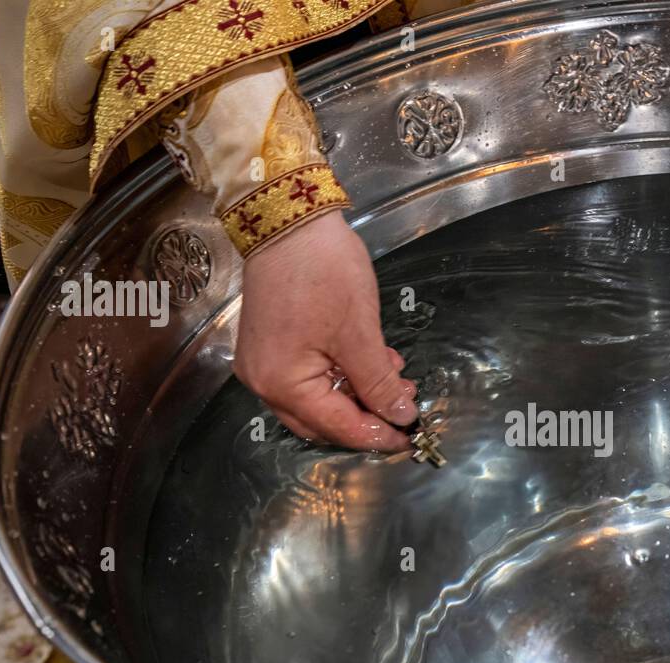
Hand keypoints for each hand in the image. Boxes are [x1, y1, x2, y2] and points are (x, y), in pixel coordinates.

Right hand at [236, 211, 416, 450]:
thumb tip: (399, 416)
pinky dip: (338, 377)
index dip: (376, 435)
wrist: (289, 219)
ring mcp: (262, 364)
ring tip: (393, 378)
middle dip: (365, 417)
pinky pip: (306, 378)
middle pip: (321, 421)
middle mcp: (263, 382)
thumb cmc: (322, 271)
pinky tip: (369, 362)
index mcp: (282, 384)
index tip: (407, 436)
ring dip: (355, 396)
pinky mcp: (268, 346)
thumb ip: (378, 383)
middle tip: (402, 406)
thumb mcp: (359, 333)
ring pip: (315, 400)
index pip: (337, 427)